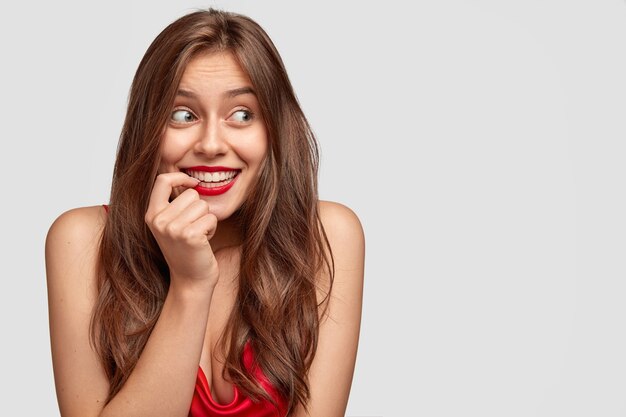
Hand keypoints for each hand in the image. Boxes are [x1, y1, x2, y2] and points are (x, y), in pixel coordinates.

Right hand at [145, 172, 219, 290]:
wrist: (191, 281)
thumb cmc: (186, 251)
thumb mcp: (171, 226)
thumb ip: (174, 204)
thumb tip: (190, 179)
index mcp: (151, 215)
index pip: (162, 181)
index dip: (180, 177)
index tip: (193, 182)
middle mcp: (159, 220)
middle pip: (191, 194)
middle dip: (199, 209)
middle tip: (194, 229)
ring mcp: (173, 228)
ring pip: (203, 205)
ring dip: (207, 220)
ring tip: (198, 236)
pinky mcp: (190, 236)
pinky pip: (211, 218)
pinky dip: (212, 229)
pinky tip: (204, 243)